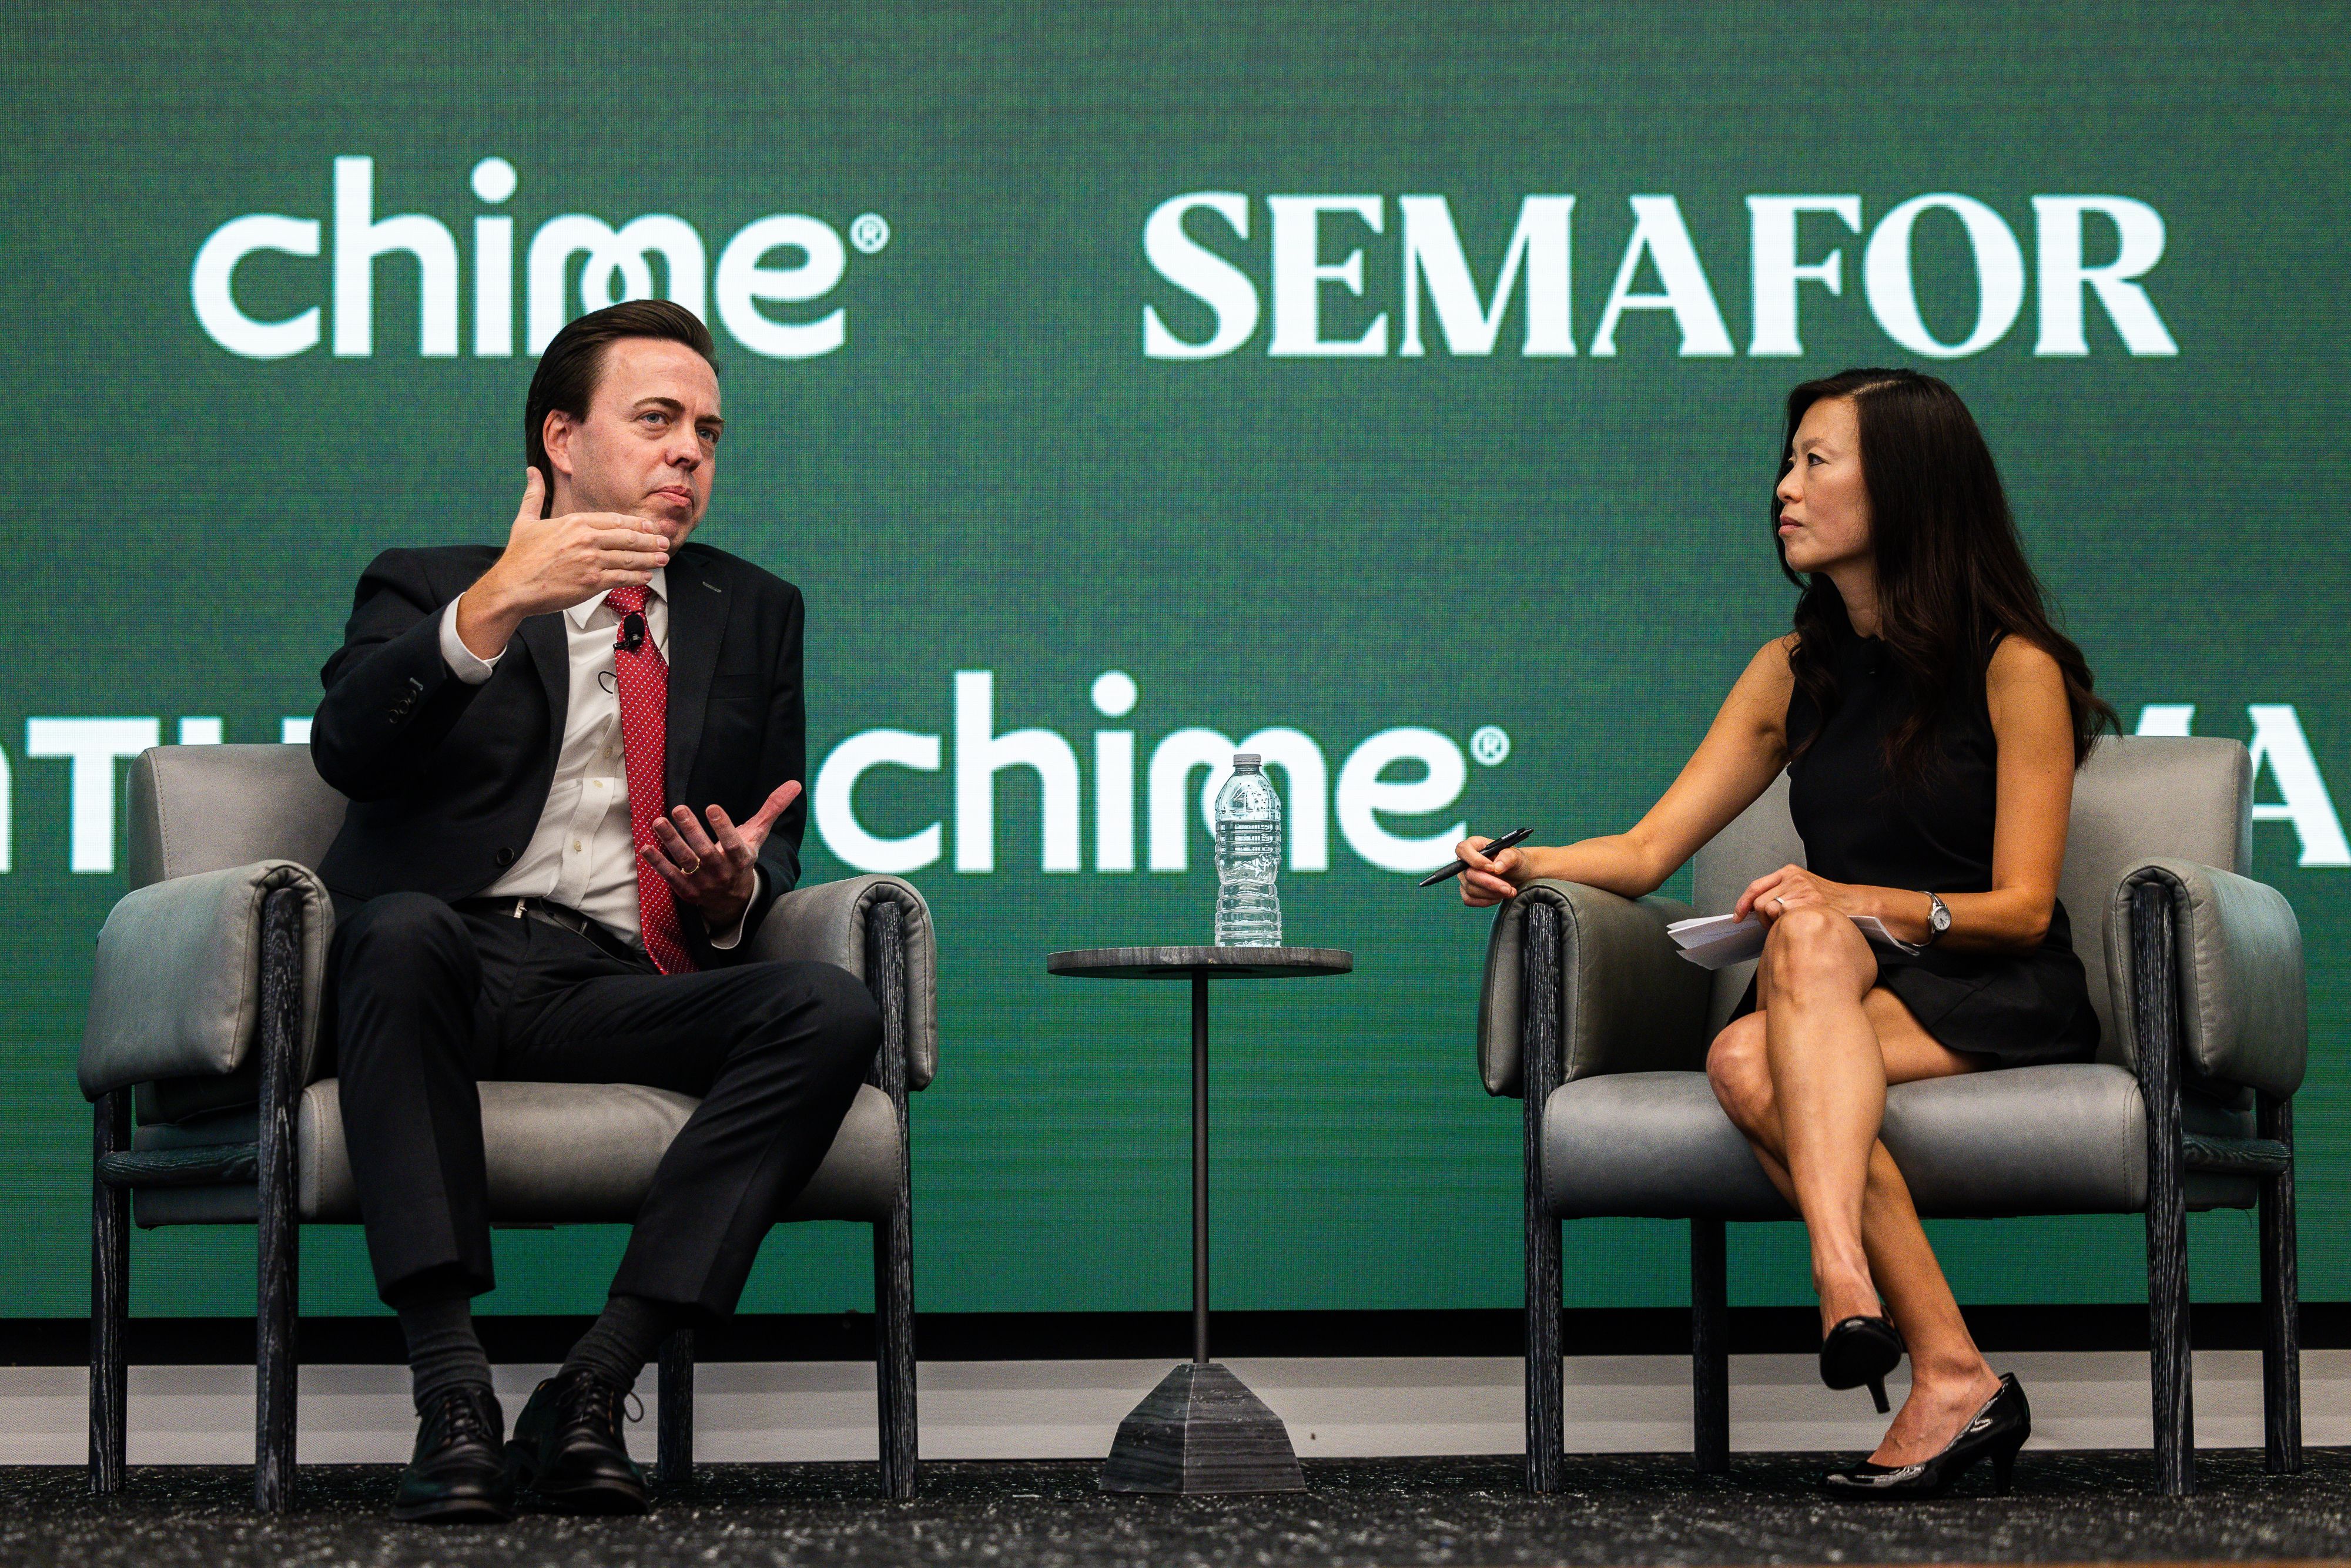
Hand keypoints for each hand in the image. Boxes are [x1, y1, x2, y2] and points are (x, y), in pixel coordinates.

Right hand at [456, 469, 675, 657]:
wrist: (512, 586)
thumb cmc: (519, 556)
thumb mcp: (525, 520)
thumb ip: (534, 495)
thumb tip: (532, 471)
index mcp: (575, 522)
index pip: (614, 520)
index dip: (636, 524)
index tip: (649, 526)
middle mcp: (586, 539)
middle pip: (628, 538)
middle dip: (650, 540)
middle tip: (664, 542)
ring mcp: (591, 561)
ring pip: (629, 558)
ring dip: (650, 559)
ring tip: (663, 558)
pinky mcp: (592, 582)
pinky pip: (622, 578)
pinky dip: (637, 577)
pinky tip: (647, 576)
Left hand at [639, 779, 803, 931]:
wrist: (733, 901)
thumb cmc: (741, 859)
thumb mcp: (757, 836)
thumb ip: (772, 809)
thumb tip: (795, 784)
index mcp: (741, 859)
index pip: (733, 843)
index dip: (723, 827)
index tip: (713, 806)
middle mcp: (722, 872)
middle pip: (705, 852)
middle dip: (691, 830)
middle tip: (679, 808)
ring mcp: (703, 883)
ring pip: (686, 862)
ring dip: (671, 842)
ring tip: (659, 821)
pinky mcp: (686, 891)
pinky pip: (671, 877)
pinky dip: (658, 863)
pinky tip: (646, 847)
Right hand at [1455, 835, 1526, 907]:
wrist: (1519, 875)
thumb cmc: (1515, 861)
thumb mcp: (1516, 856)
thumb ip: (1508, 857)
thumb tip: (1497, 867)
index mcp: (1475, 845)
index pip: (1463, 849)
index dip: (1475, 860)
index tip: (1492, 868)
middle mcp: (1466, 861)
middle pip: (1469, 874)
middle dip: (1490, 883)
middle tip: (1508, 888)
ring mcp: (1465, 878)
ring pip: (1471, 889)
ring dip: (1492, 893)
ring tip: (1509, 891)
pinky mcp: (1467, 892)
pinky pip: (1470, 900)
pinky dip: (1487, 901)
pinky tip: (1499, 896)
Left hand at [1733, 864, 1857, 924]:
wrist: (1856, 904)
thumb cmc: (1829, 901)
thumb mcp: (1802, 889)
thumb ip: (1781, 893)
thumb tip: (1754, 910)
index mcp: (1789, 872)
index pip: (1755, 886)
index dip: (1743, 903)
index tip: (1738, 916)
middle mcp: (1793, 878)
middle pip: (1759, 902)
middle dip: (1761, 919)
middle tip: (1773, 926)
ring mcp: (1801, 888)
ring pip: (1768, 910)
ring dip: (1773, 924)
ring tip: (1788, 925)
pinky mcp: (1809, 900)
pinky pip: (1783, 915)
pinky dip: (1785, 924)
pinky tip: (1797, 925)